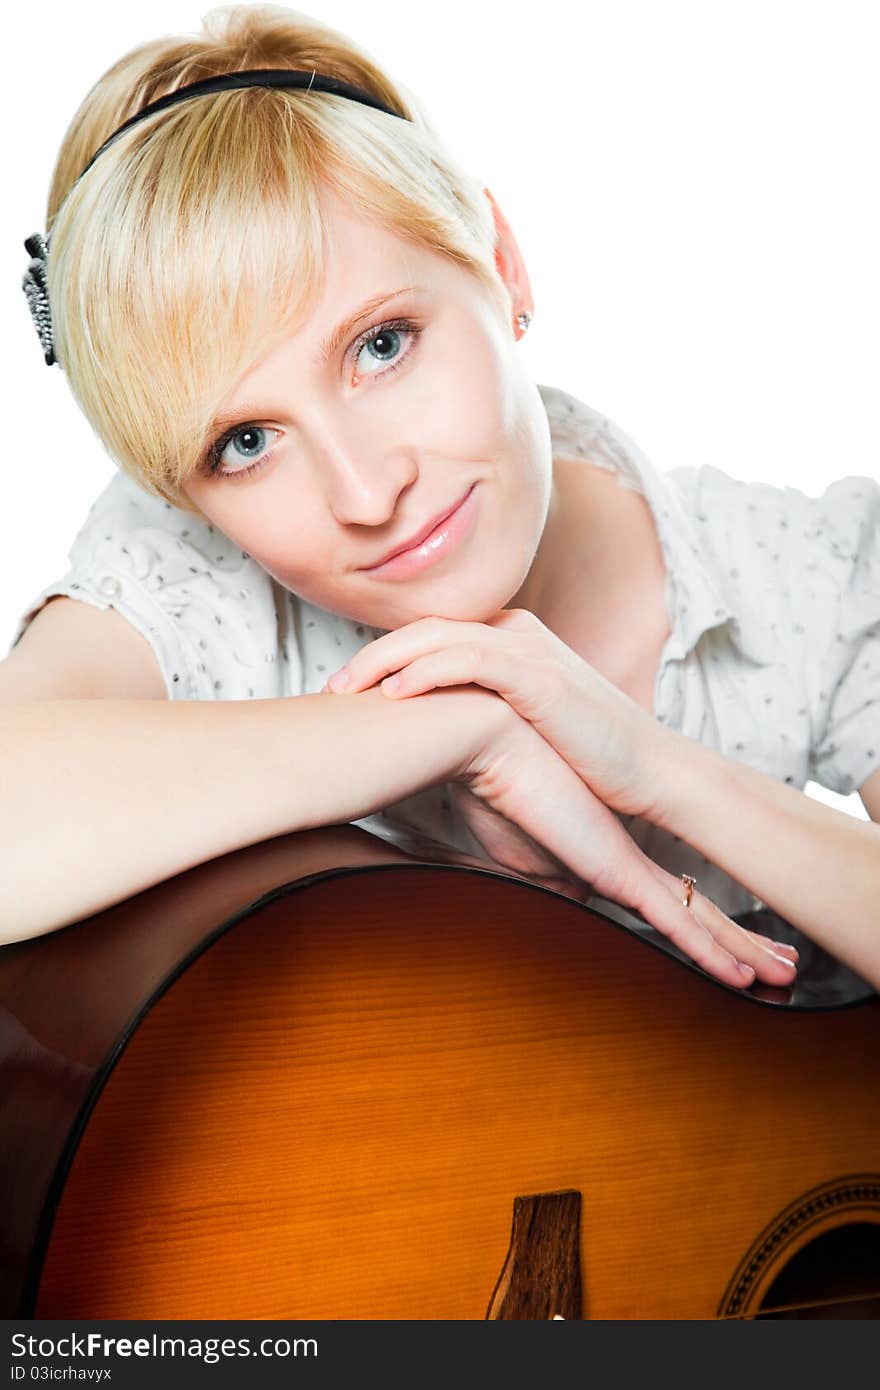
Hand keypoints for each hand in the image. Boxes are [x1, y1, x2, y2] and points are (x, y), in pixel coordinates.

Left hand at [322, 609, 669, 820]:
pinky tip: (392, 694)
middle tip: (330, 689)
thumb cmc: (591, 764)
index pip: (433, 637)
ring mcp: (529, 649)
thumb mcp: (526, 733)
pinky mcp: (538, 675)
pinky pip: (467, 660)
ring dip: (383, 661)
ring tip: (344, 689)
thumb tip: (436, 747)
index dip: (384, 659)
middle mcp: (518, 634)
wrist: (652, 773)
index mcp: (513, 643)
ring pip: (436, 638)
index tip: (346, 692)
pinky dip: (424, 671)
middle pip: (425, 630)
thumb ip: (482, 723)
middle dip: (371, 656)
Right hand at [453, 705, 798, 988]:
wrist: (493, 743)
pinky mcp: (622, 872)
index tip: (714, 945)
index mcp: (599, 851)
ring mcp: (630, 865)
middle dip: (737, 936)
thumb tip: (573, 904)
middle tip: (777, 961)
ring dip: (743, 950)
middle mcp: (626, 857)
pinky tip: (741, 978)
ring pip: (702, 918)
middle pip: (694, 905)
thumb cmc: (493, 789)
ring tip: (783, 974)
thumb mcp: (515, 850)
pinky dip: (711, 955)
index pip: (654, 896)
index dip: (686, 923)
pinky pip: (677, 923)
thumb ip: (549, 880)